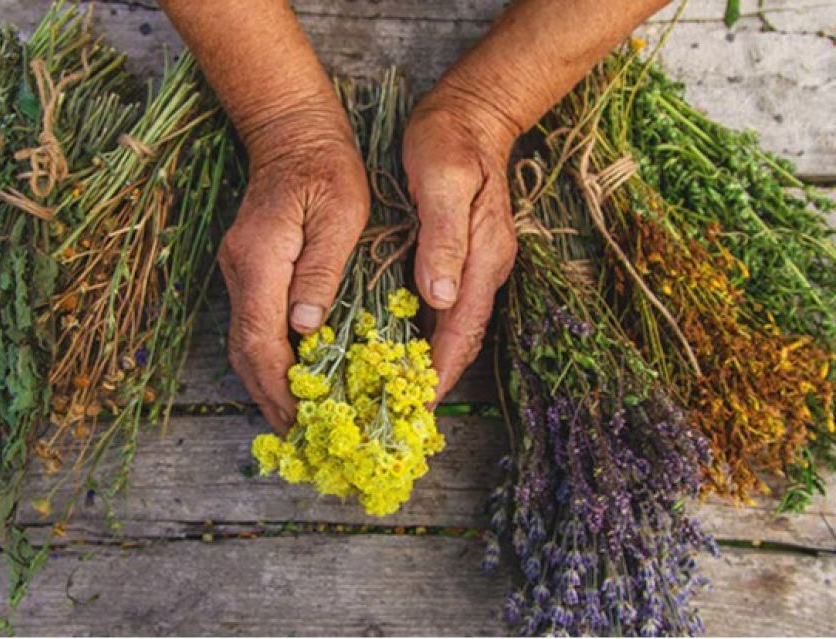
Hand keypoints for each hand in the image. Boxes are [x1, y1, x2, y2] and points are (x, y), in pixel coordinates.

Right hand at [220, 107, 368, 434]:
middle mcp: (241, 271)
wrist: (290, 132)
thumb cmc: (325, 168)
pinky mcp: (249, 271)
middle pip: (244, 350)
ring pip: (244, 343)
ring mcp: (240, 272)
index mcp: (261, 260)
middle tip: (299, 437)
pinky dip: (268, 361)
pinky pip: (253, 327)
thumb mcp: (338, 214)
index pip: (260, 338)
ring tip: (296, 421)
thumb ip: (321, 271)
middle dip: (270, 397)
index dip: (279, 384)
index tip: (299, 419)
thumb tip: (305, 328)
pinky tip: (292, 379)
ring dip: (267, 384)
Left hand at [403, 85, 518, 398]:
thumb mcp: (443, 180)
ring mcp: (476, 264)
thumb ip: (444, 237)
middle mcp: (484, 268)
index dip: (442, 372)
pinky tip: (395, 347)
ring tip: (390, 393)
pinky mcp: (460, 256)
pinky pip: (444, 308)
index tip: (417, 407)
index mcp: (483, 256)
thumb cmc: (451, 140)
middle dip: (434, 379)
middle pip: (462, 338)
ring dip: (427, 361)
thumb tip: (441, 297)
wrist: (472, 109)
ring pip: (453, 327)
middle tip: (398, 414)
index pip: (464, 329)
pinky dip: (424, 334)